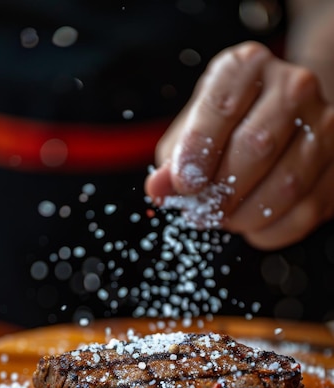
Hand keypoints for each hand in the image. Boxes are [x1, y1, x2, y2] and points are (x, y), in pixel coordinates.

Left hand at [145, 41, 333, 249]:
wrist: (285, 121)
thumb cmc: (231, 125)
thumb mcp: (194, 130)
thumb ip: (175, 159)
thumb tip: (158, 189)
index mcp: (247, 67)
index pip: (221, 106)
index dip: (198, 151)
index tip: (184, 184)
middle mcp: (293, 87)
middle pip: (257, 147)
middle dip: (222, 192)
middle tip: (202, 212)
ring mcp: (325, 125)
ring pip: (285, 186)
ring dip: (245, 216)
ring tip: (226, 219)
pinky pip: (303, 213)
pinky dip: (270, 231)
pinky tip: (254, 225)